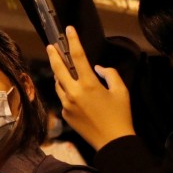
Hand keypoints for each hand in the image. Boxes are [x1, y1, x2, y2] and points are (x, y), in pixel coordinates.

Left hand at [48, 26, 135, 150]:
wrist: (113, 142)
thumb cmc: (121, 115)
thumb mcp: (122, 91)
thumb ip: (110, 74)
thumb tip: (97, 68)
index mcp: (89, 85)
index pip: (78, 57)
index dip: (73, 41)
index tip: (69, 30)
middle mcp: (73, 92)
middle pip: (58, 68)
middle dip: (53, 55)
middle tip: (51, 46)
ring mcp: (66, 104)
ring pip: (58, 83)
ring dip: (60, 74)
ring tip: (63, 68)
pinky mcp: (64, 114)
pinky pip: (63, 97)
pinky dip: (67, 91)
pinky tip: (75, 92)